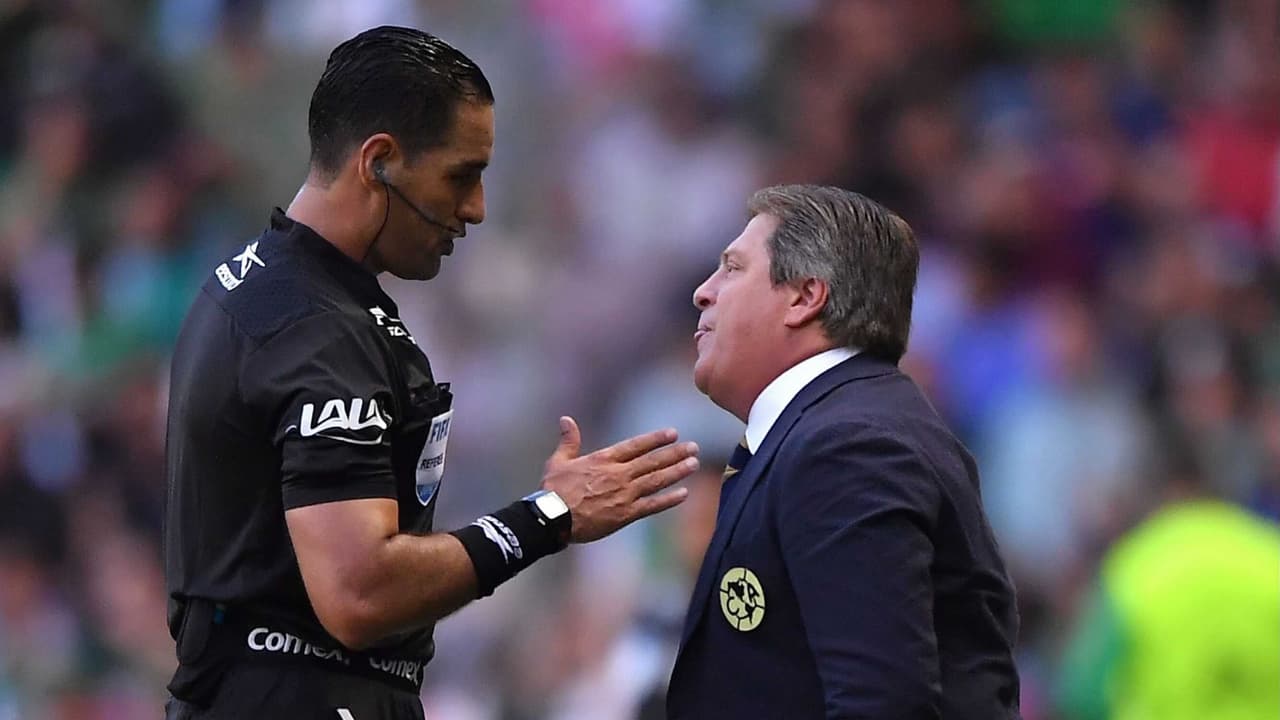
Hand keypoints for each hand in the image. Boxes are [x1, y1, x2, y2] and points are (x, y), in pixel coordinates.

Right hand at [542, 416, 698, 542]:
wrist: (553, 519)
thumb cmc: (553, 491)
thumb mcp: (559, 461)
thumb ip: (568, 441)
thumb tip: (566, 420)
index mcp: (604, 460)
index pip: (635, 446)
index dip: (655, 439)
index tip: (673, 433)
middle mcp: (618, 474)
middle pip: (652, 461)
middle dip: (675, 453)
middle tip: (694, 447)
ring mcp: (624, 495)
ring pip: (656, 480)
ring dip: (677, 471)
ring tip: (693, 464)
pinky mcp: (625, 515)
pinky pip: (651, 506)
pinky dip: (668, 500)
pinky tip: (683, 494)